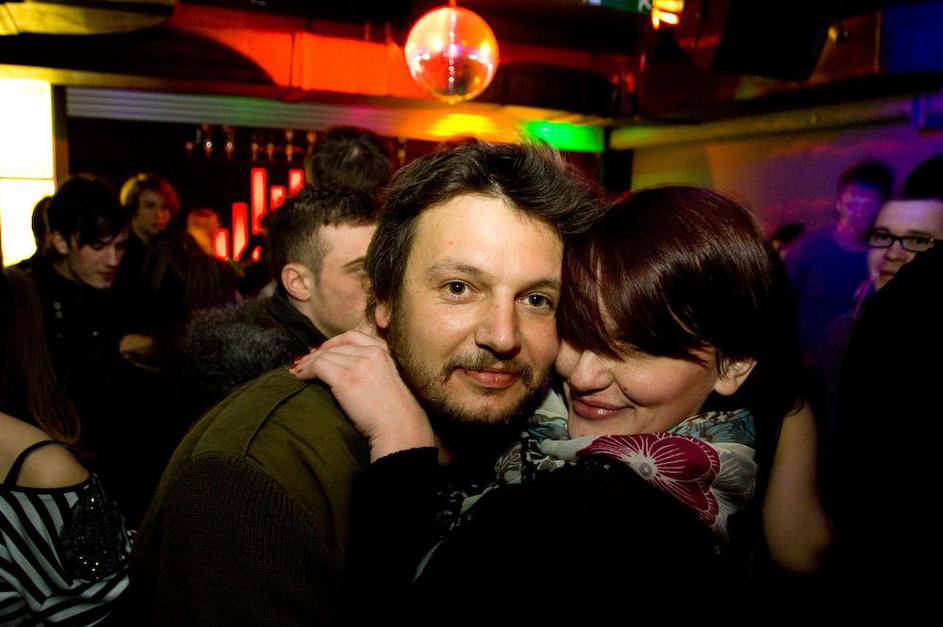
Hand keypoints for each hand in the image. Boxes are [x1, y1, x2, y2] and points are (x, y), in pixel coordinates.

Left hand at [290, 328, 434, 460]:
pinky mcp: (347, 379)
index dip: (333, 342)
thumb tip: (344, 367)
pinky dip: (305, 371)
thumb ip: (371, 369)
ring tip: (297, 371)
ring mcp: (360, 365)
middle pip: (336, 347)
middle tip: (302, 363)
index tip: (322, 351)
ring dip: (307, 363)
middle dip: (317, 354)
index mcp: (384, 352)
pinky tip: (300, 378)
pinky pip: (318, 366)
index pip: (352, 336)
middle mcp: (372, 353)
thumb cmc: (394, 414)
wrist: (400, 429)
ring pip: (325, 355)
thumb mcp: (387, 381)